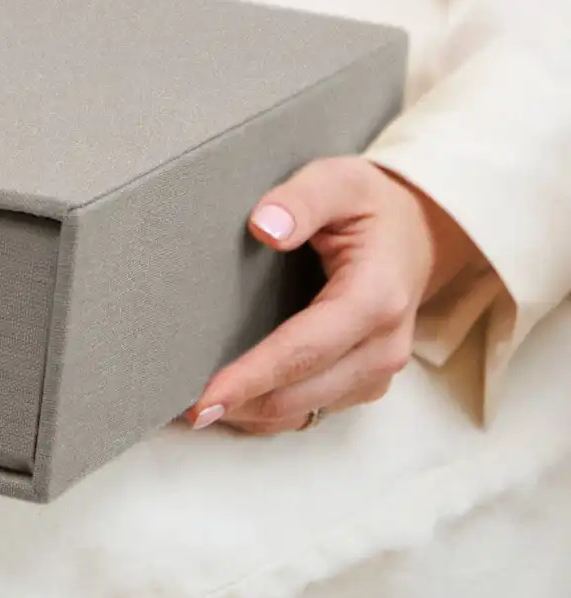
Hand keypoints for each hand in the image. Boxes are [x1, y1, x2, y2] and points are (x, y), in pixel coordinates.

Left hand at [186, 157, 481, 434]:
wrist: (419, 231)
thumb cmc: (370, 206)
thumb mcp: (338, 182)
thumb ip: (300, 200)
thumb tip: (265, 227)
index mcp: (374, 299)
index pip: (303, 350)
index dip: (252, 377)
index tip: (206, 398)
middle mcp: (381, 346)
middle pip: (300, 392)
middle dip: (240, 406)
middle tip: (178, 411)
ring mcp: (376, 370)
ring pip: (305, 409)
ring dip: (251, 415)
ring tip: (192, 412)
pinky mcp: (363, 379)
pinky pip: (311, 408)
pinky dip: (269, 411)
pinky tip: (229, 404)